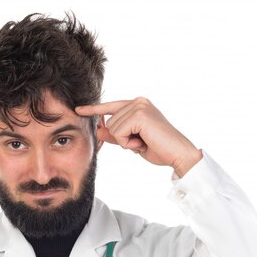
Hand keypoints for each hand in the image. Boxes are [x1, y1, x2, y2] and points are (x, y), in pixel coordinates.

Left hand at [75, 97, 202, 177]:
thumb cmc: (158, 148)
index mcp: (137, 105)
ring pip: (113, 129)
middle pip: (109, 123)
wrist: (177, 154)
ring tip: (144, 142)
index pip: (110, 107)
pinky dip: (128, 143)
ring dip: (125, 142)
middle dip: (121, 139)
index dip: (94, 110)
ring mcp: (139, 106)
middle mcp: (138, 101)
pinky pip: (119, 133)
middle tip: (141, 142)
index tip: (78, 109)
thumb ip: (116, 135)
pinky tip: (143, 142)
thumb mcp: (132, 142)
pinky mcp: (139, 114)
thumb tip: (98, 131)